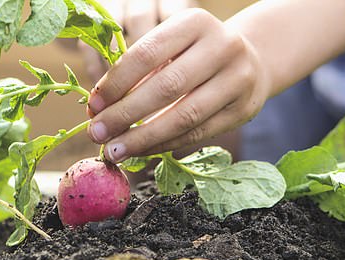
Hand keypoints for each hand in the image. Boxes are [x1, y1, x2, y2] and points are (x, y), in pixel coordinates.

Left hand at [87, 8, 270, 162]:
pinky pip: (196, 134)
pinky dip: (163, 145)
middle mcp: (222, 46)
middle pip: (165, 87)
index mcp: (194, 22)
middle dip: (124, 114)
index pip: (146, 54)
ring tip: (114, 150)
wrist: (251, 61)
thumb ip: (136, 72)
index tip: (92, 105)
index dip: (115, 83)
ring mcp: (237, 79)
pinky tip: (140, 151)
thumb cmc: (193, 56)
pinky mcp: (243, 110)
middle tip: (96, 133)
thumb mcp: (170, 49)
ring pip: (184, 116)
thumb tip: (97, 110)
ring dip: (142, 138)